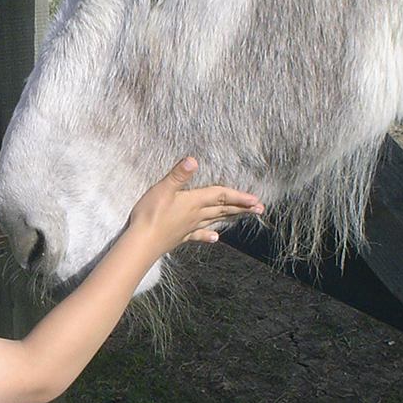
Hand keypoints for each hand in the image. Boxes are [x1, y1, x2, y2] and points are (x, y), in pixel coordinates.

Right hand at [125, 157, 262, 254]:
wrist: (142, 243)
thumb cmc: (151, 214)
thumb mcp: (162, 189)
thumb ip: (178, 175)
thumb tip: (193, 160)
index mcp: (194, 202)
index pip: (221, 196)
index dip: (238, 196)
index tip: (256, 199)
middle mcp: (196, 215)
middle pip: (222, 209)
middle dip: (241, 207)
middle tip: (259, 209)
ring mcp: (189, 227)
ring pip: (214, 220)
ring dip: (230, 217)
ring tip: (243, 216)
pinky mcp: (181, 236)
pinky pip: (198, 234)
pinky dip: (208, 235)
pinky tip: (215, 237)